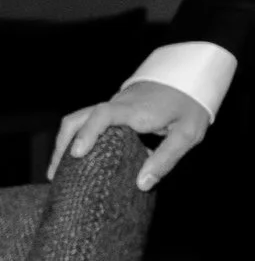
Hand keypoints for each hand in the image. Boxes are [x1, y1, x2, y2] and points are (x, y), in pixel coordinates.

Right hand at [49, 80, 210, 191]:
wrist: (191, 76)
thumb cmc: (191, 105)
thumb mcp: (187, 134)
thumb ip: (166, 159)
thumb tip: (141, 184)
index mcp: (136, 110)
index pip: (102, 115)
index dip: (87, 133)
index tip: (77, 154)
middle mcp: (119, 105)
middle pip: (78, 117)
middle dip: (62, 144)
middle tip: (55, 175)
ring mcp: (114, 106)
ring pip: (79, 119)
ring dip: (66, 143)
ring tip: (60, 173)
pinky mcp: (115, 110)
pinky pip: (89, 122)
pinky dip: (78, 139)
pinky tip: (79, 161)